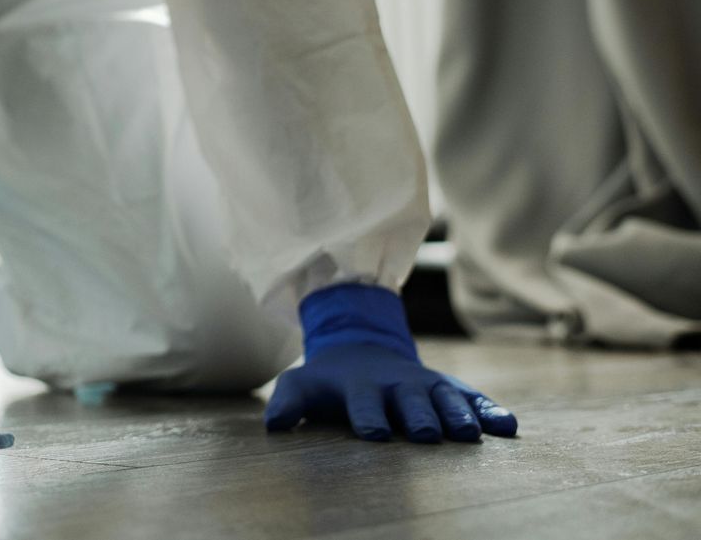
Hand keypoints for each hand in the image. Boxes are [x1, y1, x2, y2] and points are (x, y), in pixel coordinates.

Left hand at [265, 282, 516, 443]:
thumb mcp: (303, 384)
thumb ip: (288, 402)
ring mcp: (426, 385)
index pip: (363, 403)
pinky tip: (508, 426)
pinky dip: (489, 410)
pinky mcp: (448, 388)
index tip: (375, 433)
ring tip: (470, 434)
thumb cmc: (329, 380)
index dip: (369, 416)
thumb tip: (274, 426)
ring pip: (445, 398)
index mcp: (361, 387)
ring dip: (457, 415)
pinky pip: (472, 398)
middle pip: (410, 402)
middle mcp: (397, 385)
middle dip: (417, 416)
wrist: (361, 348)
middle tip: (427, 434)